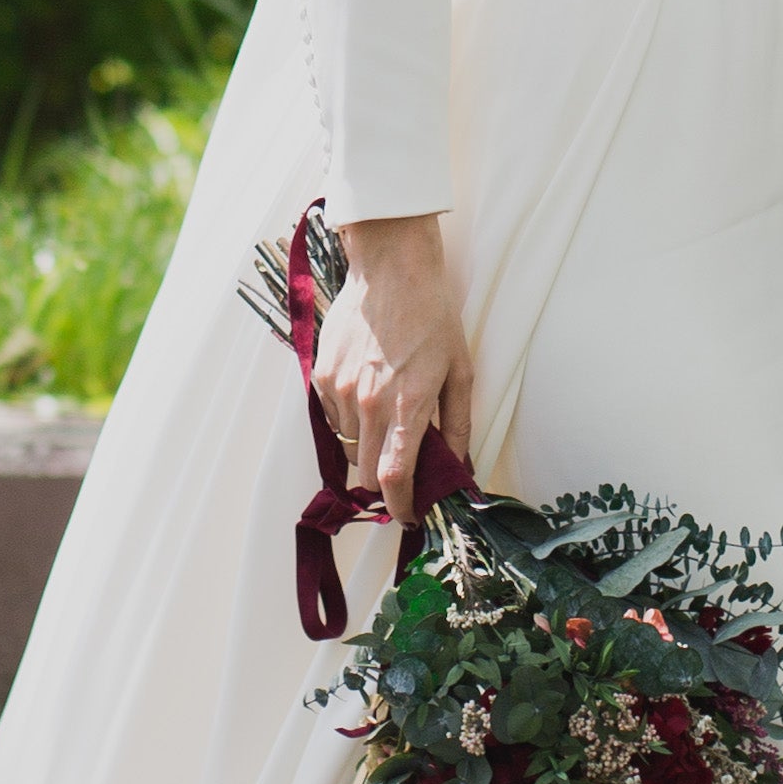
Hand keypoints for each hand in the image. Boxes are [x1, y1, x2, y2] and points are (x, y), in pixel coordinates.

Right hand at [315, 212, 473, 519]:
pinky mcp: (321, 374)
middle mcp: (369, 403)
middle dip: (385, 477)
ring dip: (367, 444)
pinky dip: (349, 418)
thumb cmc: (433, 316)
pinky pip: (332, 417)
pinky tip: (367, 390)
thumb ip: (458, 426)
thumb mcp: (461, 371)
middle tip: (401, 461)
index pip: (394, 478)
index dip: (400, 506)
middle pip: (367, 471)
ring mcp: (340, 388)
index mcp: (409, 405)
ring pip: (348, 445)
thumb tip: (460, 468)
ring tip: (386, 412)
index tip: (407, 515)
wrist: (391, 268)